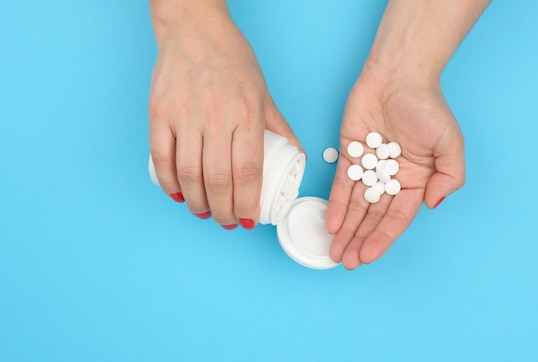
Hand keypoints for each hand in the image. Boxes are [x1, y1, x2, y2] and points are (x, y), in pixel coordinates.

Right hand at [148, 5, 299, 228]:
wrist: (194, 29)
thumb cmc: (232, 60)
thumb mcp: (263, 93)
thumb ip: (279, 127)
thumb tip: (296, 156)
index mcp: (246, 114)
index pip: (248, 172)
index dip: (248, 204)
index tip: (249, 219)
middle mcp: (216, 117)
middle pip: (219, 180)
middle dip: (224, 211)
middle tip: (227, 222)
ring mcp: (184, 115)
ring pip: (188, 174)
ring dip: (196, 202)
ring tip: (204, 212)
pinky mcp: (159, 112)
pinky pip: (160, 157)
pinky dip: (168, 182)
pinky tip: (178, 194)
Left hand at [326, 61, 465, 268]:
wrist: (399, 75)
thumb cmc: (428, 107)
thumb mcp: (450, 144)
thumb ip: (449, 177)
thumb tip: (432, 205)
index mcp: (417, 181)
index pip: (397, 218)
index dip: (382, 239)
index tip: (367, 257)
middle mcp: (392, 179)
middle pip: (374, 217)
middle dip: (360, 240)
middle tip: (346, 262)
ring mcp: (370, 168)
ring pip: (356, 206)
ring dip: (346, 229)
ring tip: (335, 251)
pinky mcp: (350, 154)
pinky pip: (341, 184)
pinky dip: (336, 204)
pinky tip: (330, 223)